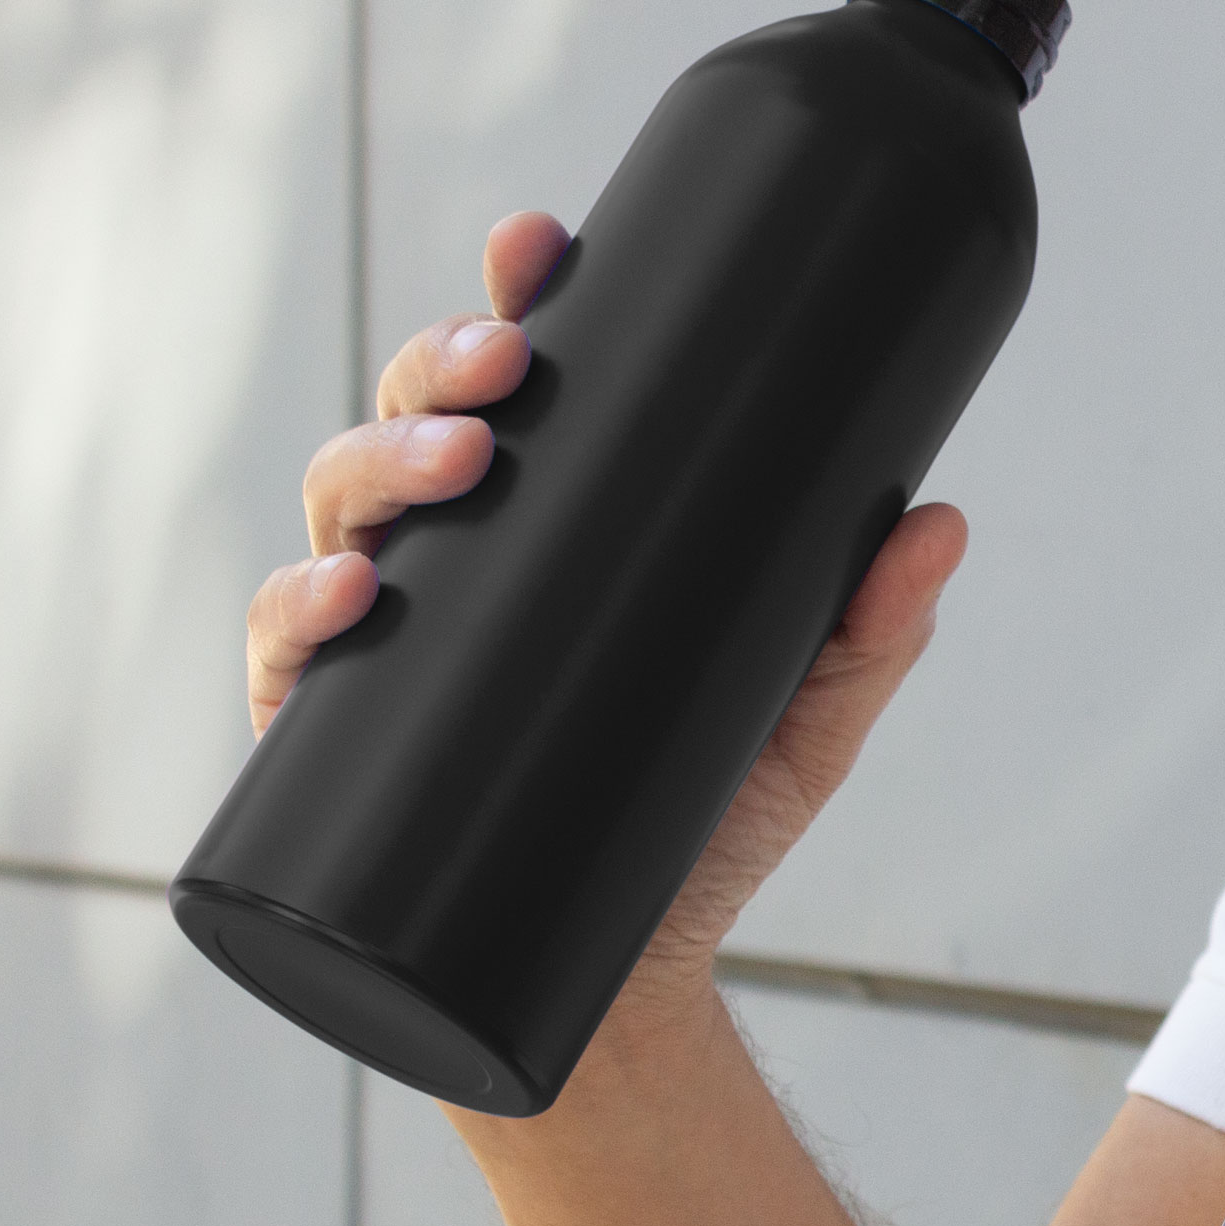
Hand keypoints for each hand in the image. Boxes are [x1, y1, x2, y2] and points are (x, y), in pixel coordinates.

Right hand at [245, 210, 965, 1008]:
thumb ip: (871, 630)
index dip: (515, 300)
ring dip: (378, 460)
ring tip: (456, 461)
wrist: (633, 983)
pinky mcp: (337, 739)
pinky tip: (340, 598)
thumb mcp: (805, 721)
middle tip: (509, 365)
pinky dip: (294, 613)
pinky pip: (283, 656)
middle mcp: (463, 567)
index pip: (520, 392)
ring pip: (344, 507)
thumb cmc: (705, 828)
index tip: (541, 242)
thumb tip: (942, 521)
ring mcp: (392, 645)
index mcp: (558, 532)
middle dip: (445, 365)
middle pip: (419, 422)